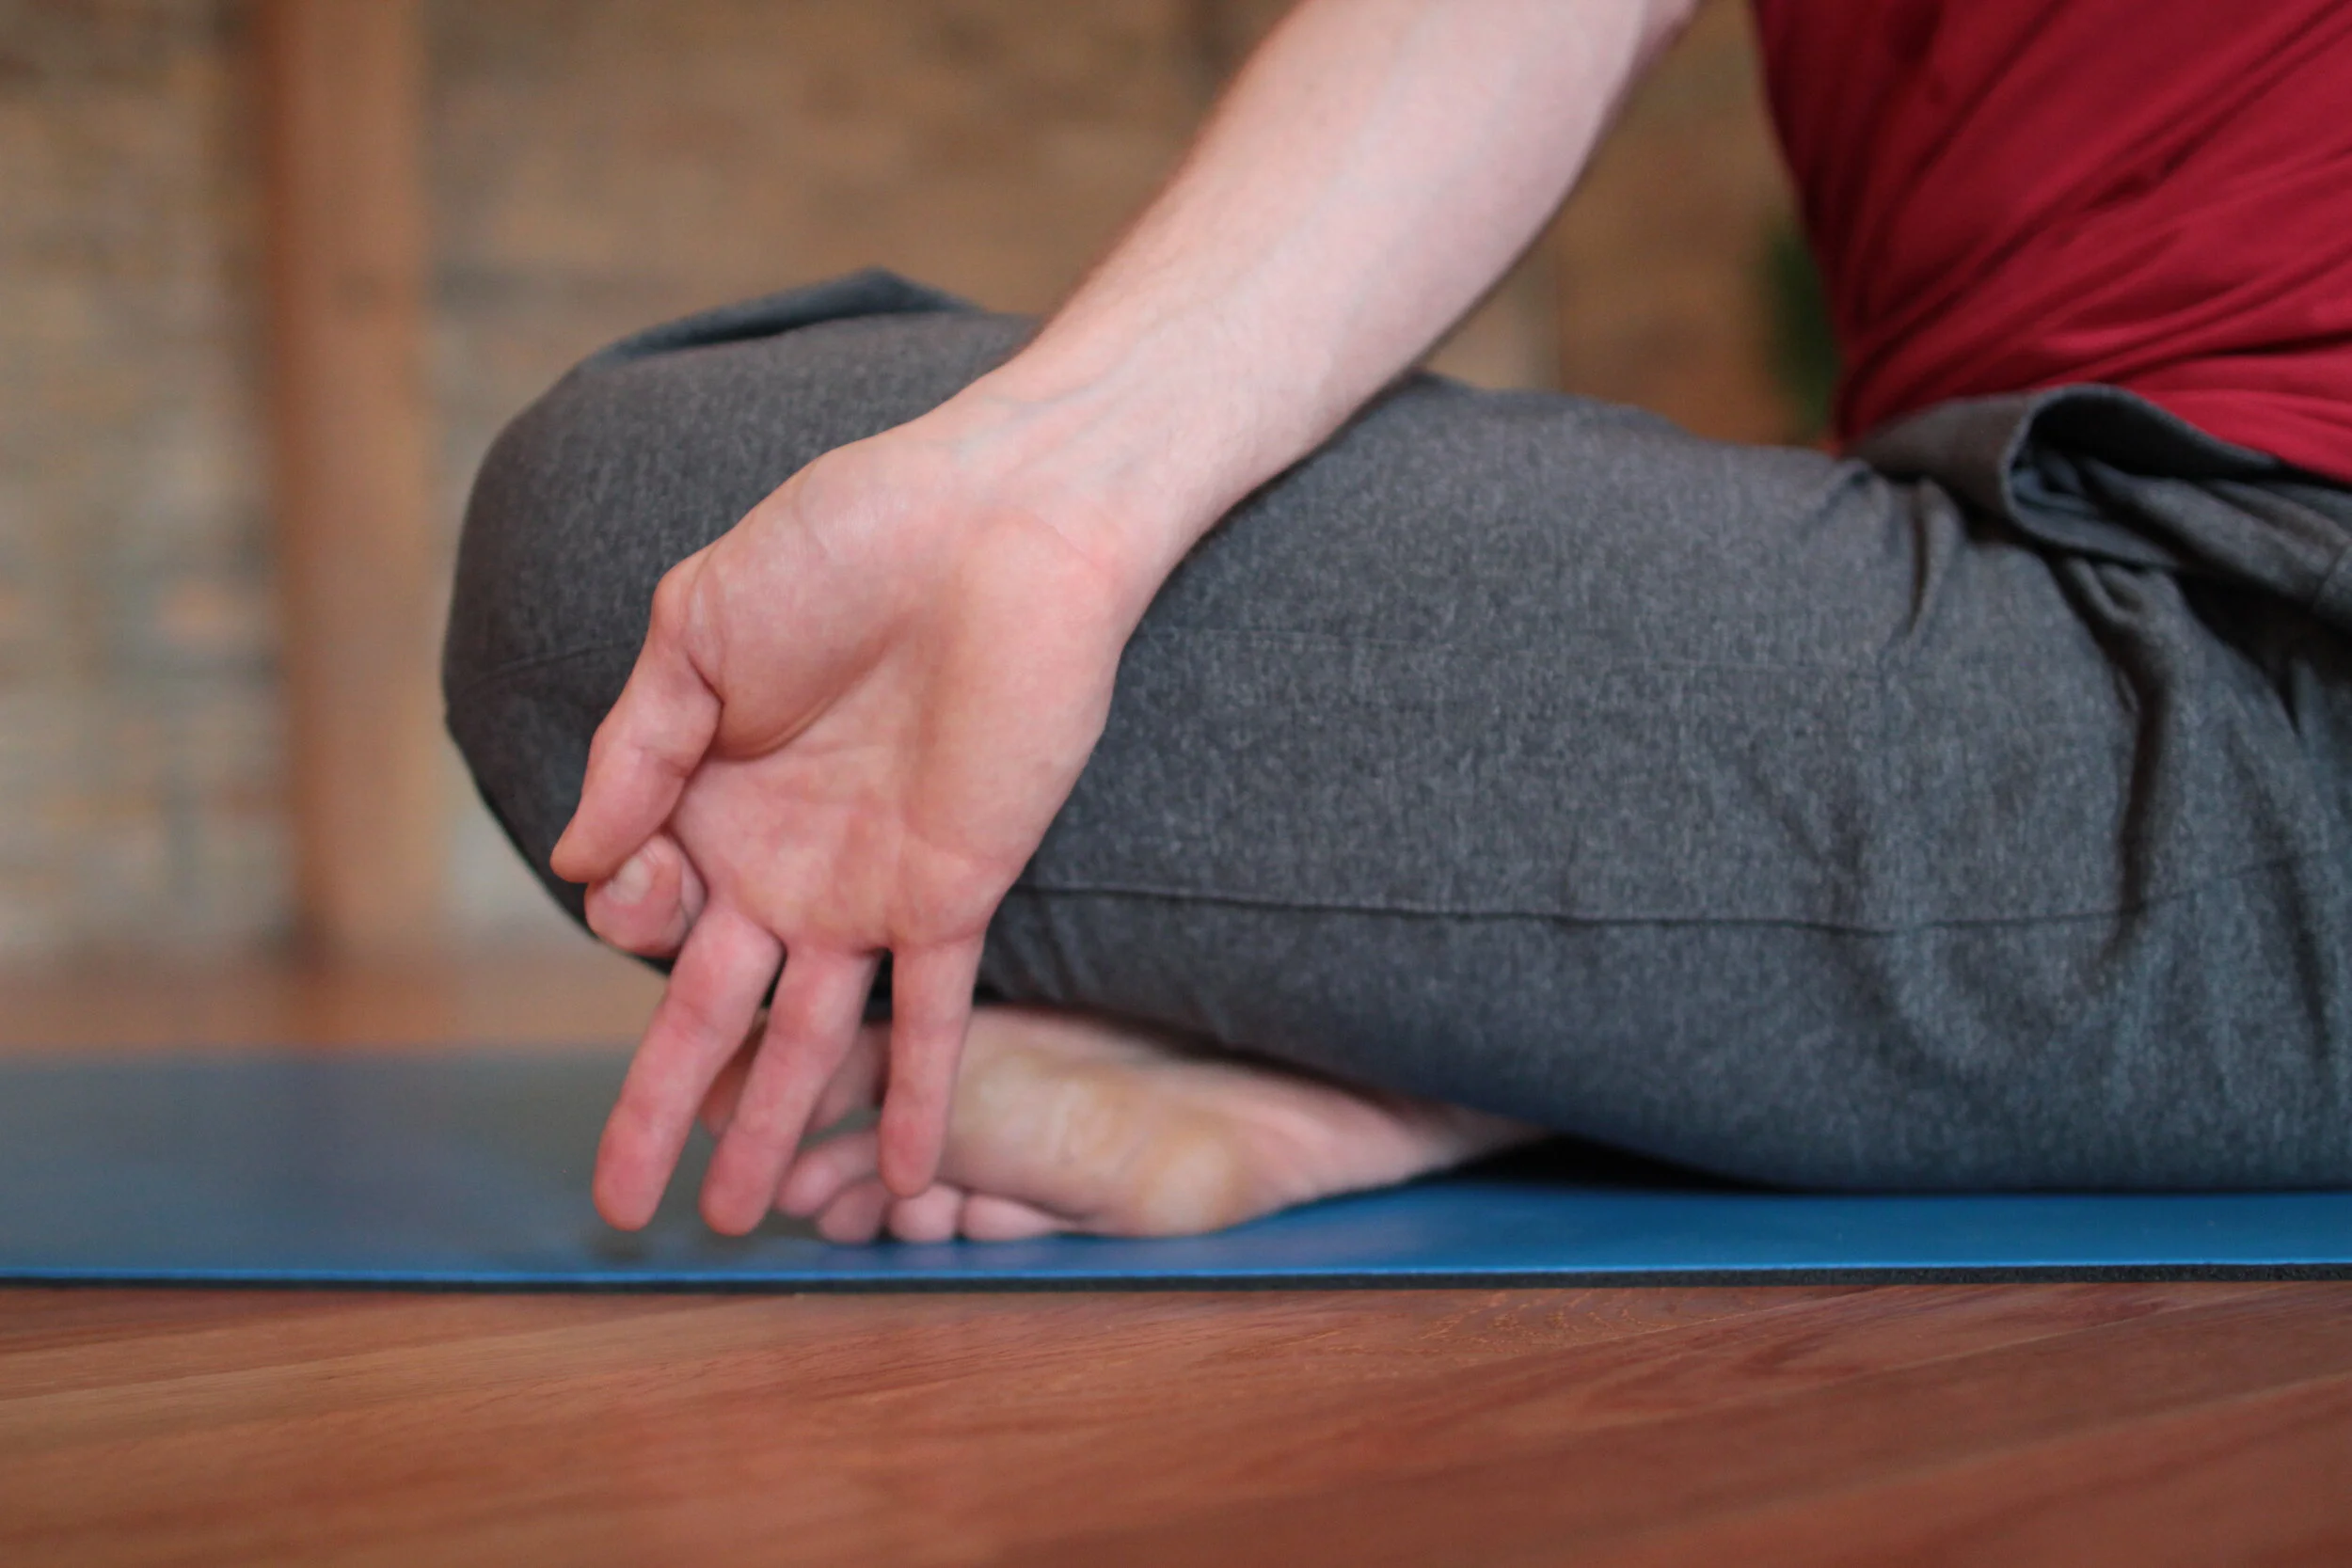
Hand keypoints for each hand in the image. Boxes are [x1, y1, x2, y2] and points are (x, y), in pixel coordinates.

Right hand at [551, 410, 1162, 1233]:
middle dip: (663, 1105)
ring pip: (811, 1038)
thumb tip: (578, 866)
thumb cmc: (845, 540)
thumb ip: (635, 750)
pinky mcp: (956, 893)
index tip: (639, 883)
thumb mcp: (694, 629)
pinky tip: (903, 1178)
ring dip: (776, 1131)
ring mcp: (870, 888)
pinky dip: (915, 1099)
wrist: (998, 520)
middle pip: (713, 1010)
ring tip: (740, 1222)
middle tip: (619, 1202)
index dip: (627, 918)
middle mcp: (787, 860)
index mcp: (714, 794)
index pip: (647, 907)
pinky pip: (933, 1018)